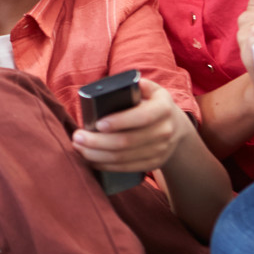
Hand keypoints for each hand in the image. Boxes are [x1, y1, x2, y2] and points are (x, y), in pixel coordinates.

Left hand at [72, 79, 190, 172]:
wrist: (176, 127)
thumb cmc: (153, 104)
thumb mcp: (151, 90)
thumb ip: (136, 85)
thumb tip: (119, 85)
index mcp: (163, 108)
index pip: (141, 117)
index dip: (119, 122)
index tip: (98, 124)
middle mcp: (165, 131)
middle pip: (127, 141)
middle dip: (98, 141)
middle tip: (77, 137)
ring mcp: (160, 150)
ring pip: (124, 157)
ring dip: (97, 155)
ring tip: (79, 147)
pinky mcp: (153, 164)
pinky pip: (126, 168)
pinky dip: (106, 165)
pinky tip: (91, 160)